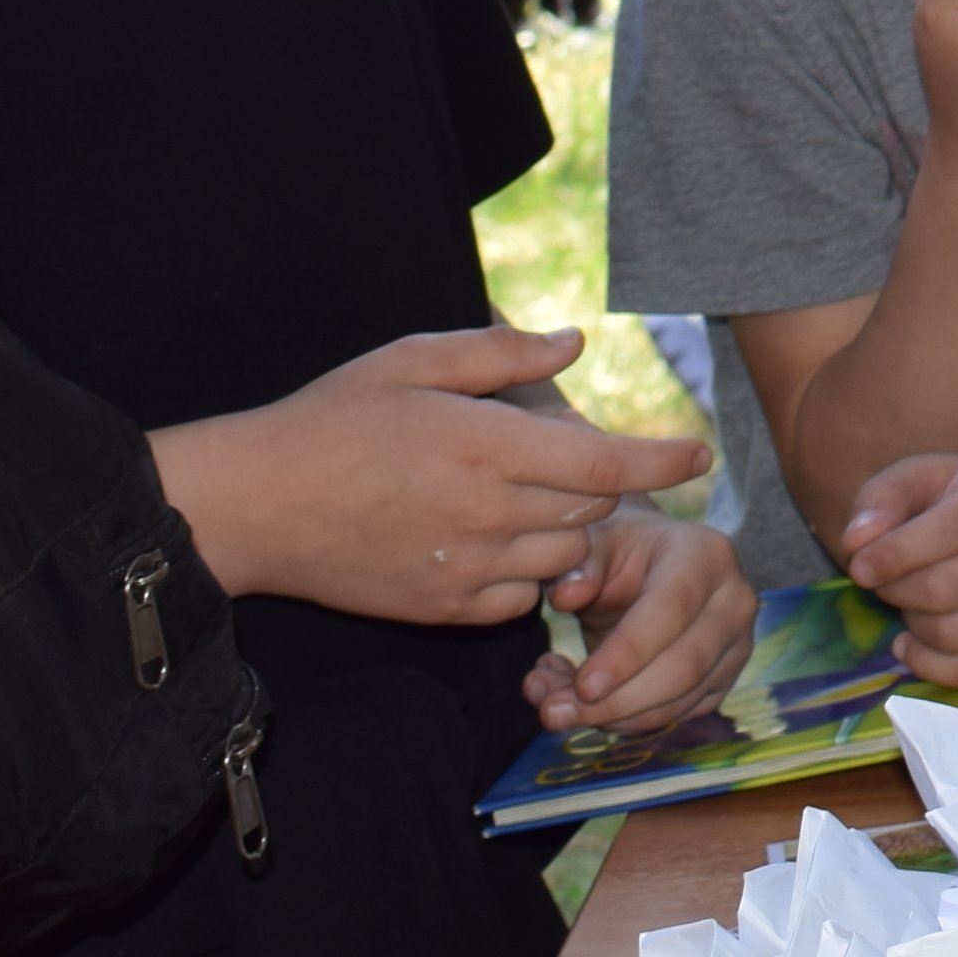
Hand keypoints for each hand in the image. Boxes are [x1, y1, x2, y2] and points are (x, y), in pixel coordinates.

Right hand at [171, 326, 688, 625]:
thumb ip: (502, 353)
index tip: (699, 453)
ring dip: (566, 523)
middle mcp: (489, 514)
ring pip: (566, 553)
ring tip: (521, 492)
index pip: (604, 460)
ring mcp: (469, 570)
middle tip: (565, 454)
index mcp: (487, 445)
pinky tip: (491, 536)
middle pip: (593, 505)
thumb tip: (574, 345)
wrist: (258, 506)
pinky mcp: (449, 611)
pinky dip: (529, 567)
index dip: (660, 458)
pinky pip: (525, 594)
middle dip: (601, 478)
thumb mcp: (413, 361)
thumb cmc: (334, 419)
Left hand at [532, 471, 758, 735]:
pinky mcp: (725, 680)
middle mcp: (734, 602)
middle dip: (615, 701)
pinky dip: (625, 722)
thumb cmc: (622, 551)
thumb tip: (567, 594)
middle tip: (554, 712)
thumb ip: (580, 563)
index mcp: (707, 555)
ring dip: (613, 716)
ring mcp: (736, 645)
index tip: (582, 687)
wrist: (652, 565)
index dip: (626, 654)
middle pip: (682, 669)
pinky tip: (584, 705)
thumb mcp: (597, 541)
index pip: (670, 612)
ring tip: (555, 706)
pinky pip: (677, 715)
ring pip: (679, 701)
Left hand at [837, 451, 957, 687]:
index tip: (860, 568)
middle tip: (886, 583)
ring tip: (910, 606)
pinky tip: (914, 644)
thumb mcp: (923, 478)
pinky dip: (930, 666)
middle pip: (945, 589)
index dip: (895, 554)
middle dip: (897, 591)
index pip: (950, 530)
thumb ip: (882, 497)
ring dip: (914, 627)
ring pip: (955, 636)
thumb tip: (856, 544)